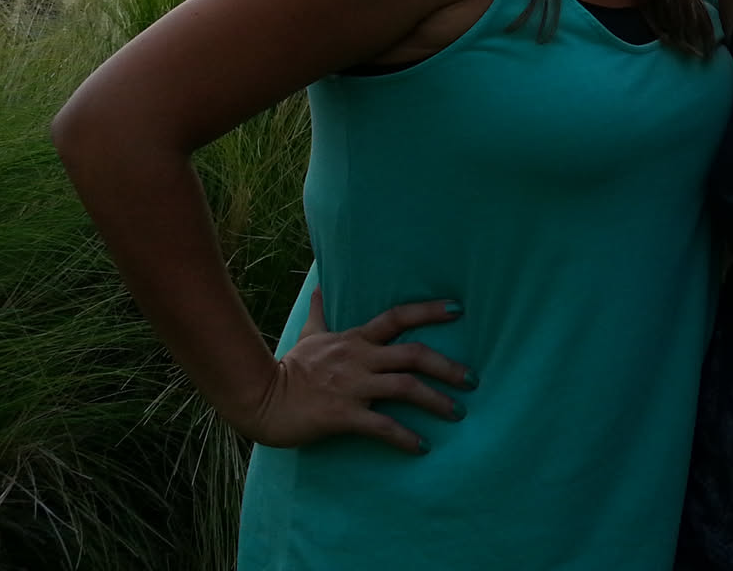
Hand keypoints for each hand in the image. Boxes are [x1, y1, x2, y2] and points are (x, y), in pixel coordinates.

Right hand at [239, 289, 473, 453]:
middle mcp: (360, 359)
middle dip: (448, 366)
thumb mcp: (308, 335)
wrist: (260, 399)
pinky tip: (421, 446)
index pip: (398, 317)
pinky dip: (404, 437)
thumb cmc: (288, 368)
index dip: (429, 311)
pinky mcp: (343, 415)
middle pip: (414, 355)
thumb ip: (319, 313)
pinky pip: (381, 425)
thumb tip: (317, 286)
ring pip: (405, 387)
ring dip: (436, 400)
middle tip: (472, 379)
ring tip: (457, 413)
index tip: (458, 309)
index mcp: (356, 339)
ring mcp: (353, 386)